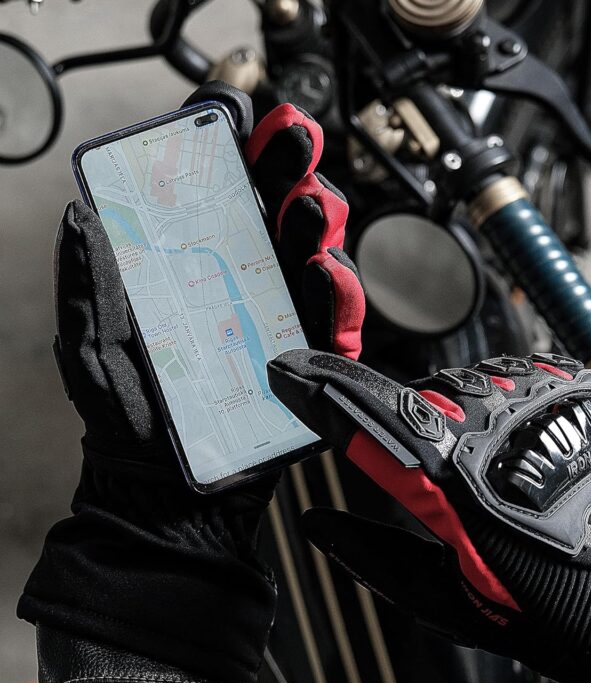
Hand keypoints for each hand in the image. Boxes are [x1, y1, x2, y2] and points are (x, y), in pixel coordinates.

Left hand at [19, 82, 364, 681]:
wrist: (163, 489)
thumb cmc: (127, 417)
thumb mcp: (92, 343)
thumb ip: (89, 283)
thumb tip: (80, 217)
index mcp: (190, 270)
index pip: (217, 197)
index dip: (231, 151)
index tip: (237, 114)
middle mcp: (241, 286)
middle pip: (276, 211)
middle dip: (290, 166)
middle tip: (290, 140)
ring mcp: (278, 321)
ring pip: (315, 255)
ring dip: (319, 222)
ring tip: (311, 209)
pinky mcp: (308, 360)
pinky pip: (335, 323)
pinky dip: (338, 296)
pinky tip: (325, 277)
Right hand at [268, 349, 590, 682]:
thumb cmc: (550, 609)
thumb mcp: (448, 599)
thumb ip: (373, 554)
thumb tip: (318, 523)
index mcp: (449, 480)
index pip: (361, 413)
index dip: (317, 388)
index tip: (288, 373)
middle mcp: (492, 425)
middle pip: (410, 394)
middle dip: (406, 430)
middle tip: (450, 490)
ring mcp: (538, 400)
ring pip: (464, 383)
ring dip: (461, 419)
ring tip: (500, 478)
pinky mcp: (575, 387)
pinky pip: (516, 377)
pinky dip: (505, 408)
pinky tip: (528, 451)